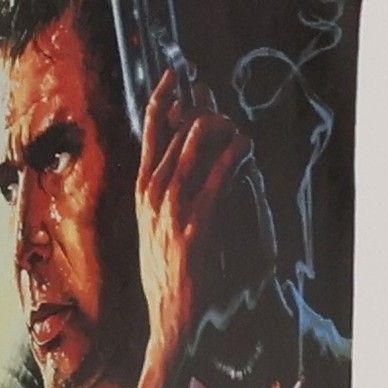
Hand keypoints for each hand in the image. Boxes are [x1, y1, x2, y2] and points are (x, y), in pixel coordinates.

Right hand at [134, 65, 251, 387]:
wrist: (169, 315)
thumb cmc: (168, 272)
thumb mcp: (157, 224)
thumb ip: (167, 189)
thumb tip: (187, 152)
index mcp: (142, 190)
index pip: (151, 129)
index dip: (165, 94)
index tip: (179, 71)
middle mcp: (151, 194)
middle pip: (179, 129)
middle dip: (205, 107)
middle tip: (222, 103)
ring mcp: (171, 210)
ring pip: (196, 146)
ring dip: (223, 129)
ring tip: (239, 130)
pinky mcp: (194, 227)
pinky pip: (216, 178)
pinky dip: (234, 157)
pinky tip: (245, 148)